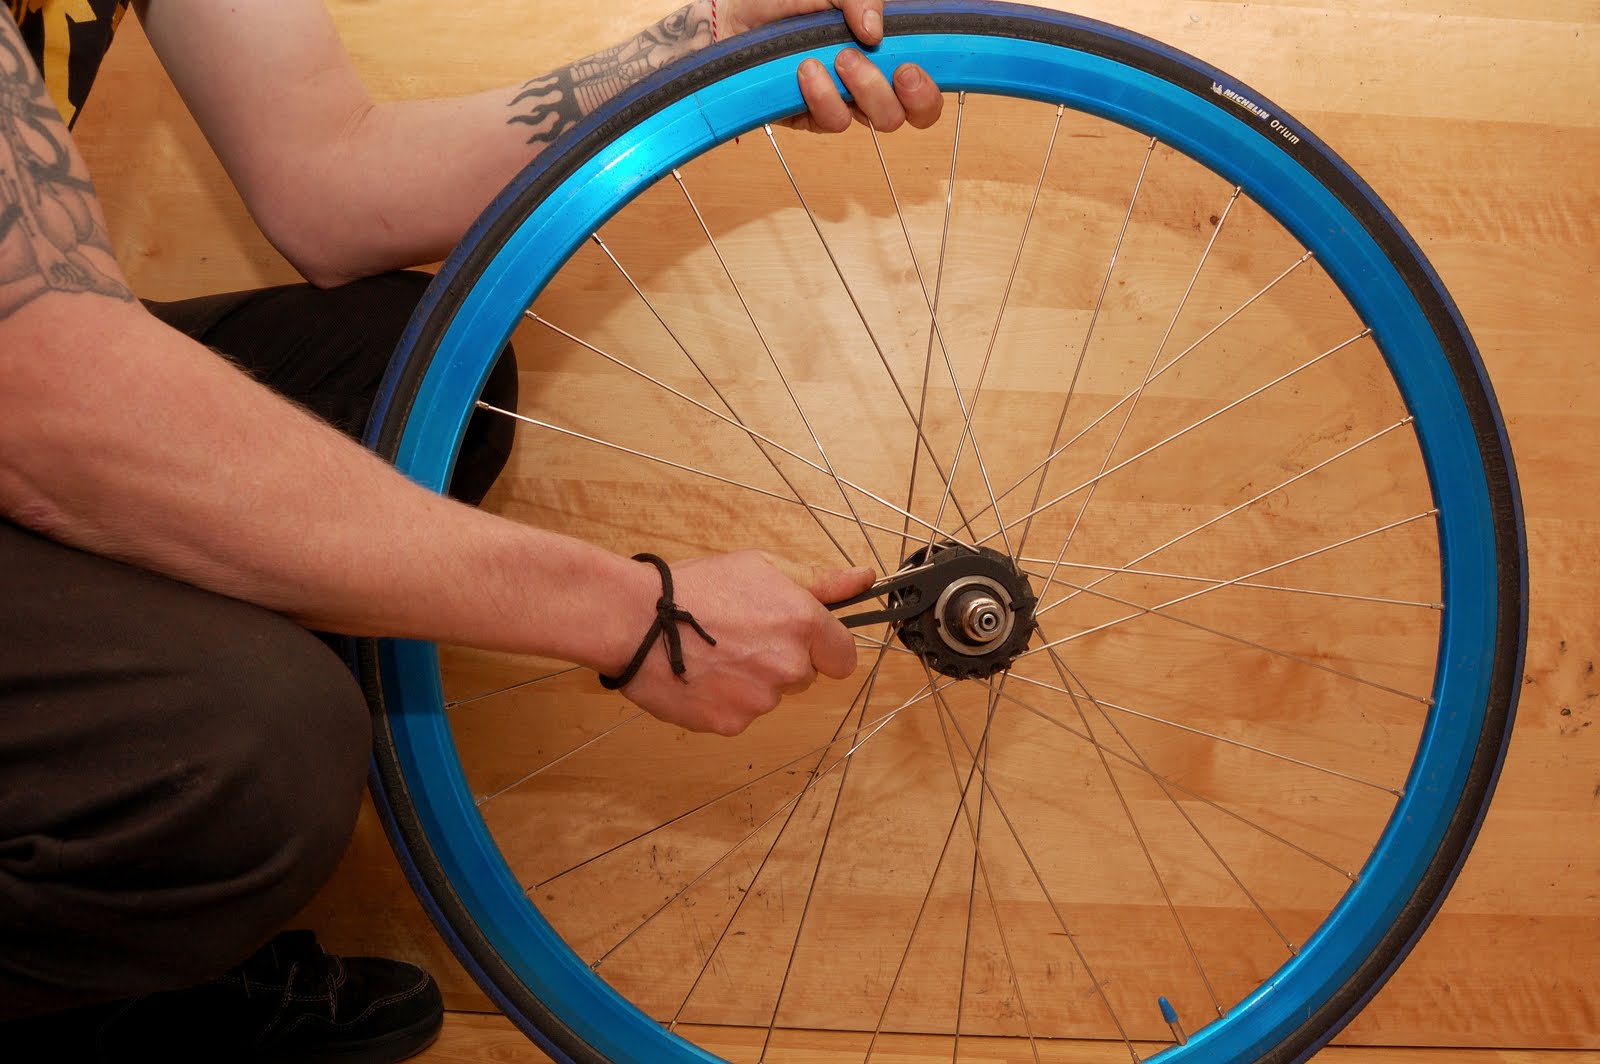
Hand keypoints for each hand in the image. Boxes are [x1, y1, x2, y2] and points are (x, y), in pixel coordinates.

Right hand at [617, 550, 874, 734]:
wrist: (633, 620)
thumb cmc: (693, 588)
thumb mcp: (760, 567)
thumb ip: (820, 581)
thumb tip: (864, 580)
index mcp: (802, 624)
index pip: (843, 657)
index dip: (823, 648)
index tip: (801, 639)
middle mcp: (788, 666)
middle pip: (803, 676)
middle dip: (781, 661)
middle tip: (740, 637)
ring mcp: (760, 700)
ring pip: (770, 696)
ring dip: (751, 681)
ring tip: (712, 654)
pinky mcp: (730, 724)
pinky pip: (739, 716)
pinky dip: (723, 700)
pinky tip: (699, 674)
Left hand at [721, 0, 943, 132]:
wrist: (735, 13)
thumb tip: (874, 31)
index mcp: (888, 50)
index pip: (927, 85)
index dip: (929, 89)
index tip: (909, 67)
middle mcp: (871, 80)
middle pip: (909, 114)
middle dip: (902, 94)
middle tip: (877, 64)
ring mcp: (843, 101)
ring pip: (876, 121)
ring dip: (862, 89)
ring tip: (835, 57)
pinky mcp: (812, 117)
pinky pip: (833, 122)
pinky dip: (823, 96)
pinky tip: (806, 70)